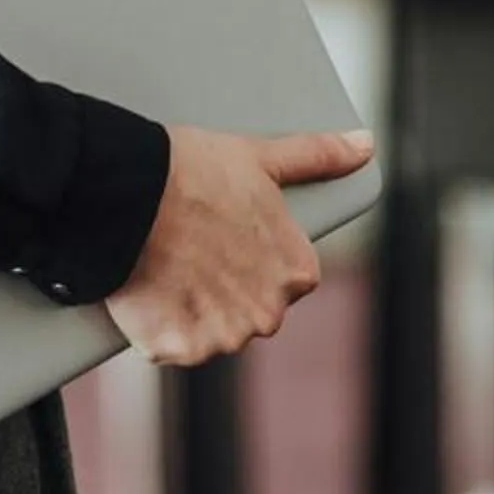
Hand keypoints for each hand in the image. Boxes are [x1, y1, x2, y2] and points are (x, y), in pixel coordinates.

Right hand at [102, 123, 373, 365]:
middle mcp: (269, 313)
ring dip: (188, 309)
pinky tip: (146, 287)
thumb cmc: (193, 169)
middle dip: (221, 287)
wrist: (128, 192)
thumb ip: (317, 156)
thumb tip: (365, 144)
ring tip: (164, 263)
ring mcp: (223, 336)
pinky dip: (158, 326)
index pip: (283, 278)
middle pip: (245, 309)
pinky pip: (169, 345)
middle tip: (189, 247)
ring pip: (208, 330)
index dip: (248, 254)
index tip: (221, 233)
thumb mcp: (260, 157)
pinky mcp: (179, 349)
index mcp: (296, 273)